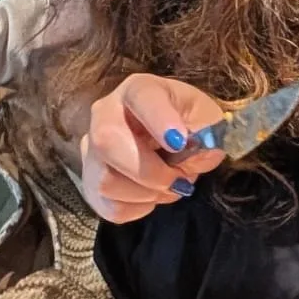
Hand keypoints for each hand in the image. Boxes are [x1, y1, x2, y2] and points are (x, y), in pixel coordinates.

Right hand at [80, 74, 226, 223]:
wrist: (169, 140)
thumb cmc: (186, 123)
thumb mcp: (206, 119)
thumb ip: (208, 133)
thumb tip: (204, 152)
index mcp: (138, 90)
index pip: (141, 97)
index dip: (158, 119)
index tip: (179, 142)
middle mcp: (105, 114)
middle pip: (107, 142)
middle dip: (150, 171)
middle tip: (178, 181)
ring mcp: (91, 150)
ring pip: (105, 180)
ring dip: (146, 193)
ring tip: (168, 187)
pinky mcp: (91, 183)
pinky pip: (108, 206)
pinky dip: (137, 208)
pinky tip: (151, 196)